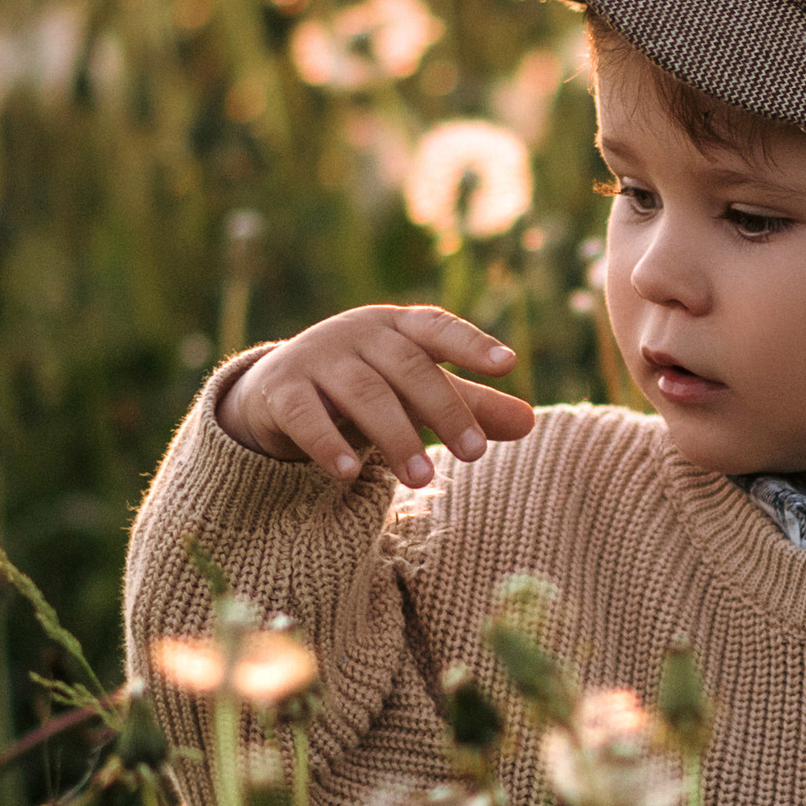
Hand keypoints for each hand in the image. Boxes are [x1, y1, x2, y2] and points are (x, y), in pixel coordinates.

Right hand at [215, 307, 537, 488]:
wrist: (276, 392)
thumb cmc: (365, 386)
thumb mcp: (415, 392)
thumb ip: (469, 405)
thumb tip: (529, 422)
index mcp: (395, 326)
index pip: (437, 328)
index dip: (470, 343)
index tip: (508, 363)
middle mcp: (356, 333)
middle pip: (407, 367)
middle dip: (444, 410)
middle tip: (475, 454)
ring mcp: (315, 358)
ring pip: (364, 394)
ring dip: (396, 437)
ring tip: (423, 479)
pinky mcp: (280, 391)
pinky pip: (306, 416)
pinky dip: (329, 444)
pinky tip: (350, 474)